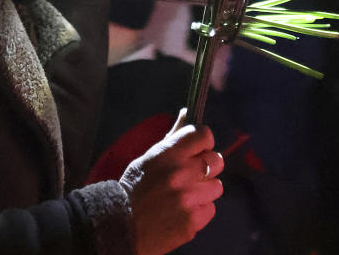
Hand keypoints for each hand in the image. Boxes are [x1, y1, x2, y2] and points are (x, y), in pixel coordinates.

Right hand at [119, 109, 224, 254]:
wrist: (121, 225)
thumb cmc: (134, 188)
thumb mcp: (149, 158)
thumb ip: (172, 139)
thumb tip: (187, 113)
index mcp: (168, 154)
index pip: (203, 135)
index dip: (203, 141)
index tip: (198, 149)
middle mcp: (181, 173)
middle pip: (217, 160)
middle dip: (207, 166)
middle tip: (192, 174)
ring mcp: (189, 198)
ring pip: (216, 187)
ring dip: (204, 190)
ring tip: (184, 196)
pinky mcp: (192, 221)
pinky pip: (210, 209)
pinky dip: (199, 211)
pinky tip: (183, 211)